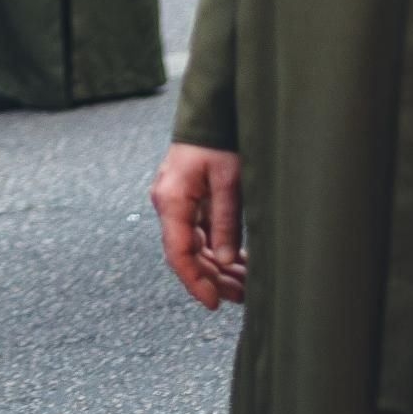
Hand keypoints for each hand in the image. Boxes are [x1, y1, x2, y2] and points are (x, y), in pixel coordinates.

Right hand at [151, 143, 246, 307]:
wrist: (211, 111)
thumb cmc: (219, 140)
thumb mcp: (229, 181)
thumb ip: (226, 222)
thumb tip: (224, 260)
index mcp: (172, 200)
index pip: (179, 253)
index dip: (196, 282)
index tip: (214, 302)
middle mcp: (168, 204)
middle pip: (187, 254)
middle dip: (213, 279)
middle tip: (241, 297)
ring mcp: (176, 203)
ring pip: (194, 246)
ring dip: (217, 267)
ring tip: (243, 286)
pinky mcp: (187, 200)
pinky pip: (199, 233)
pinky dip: (217, 250)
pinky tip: (238, 263)